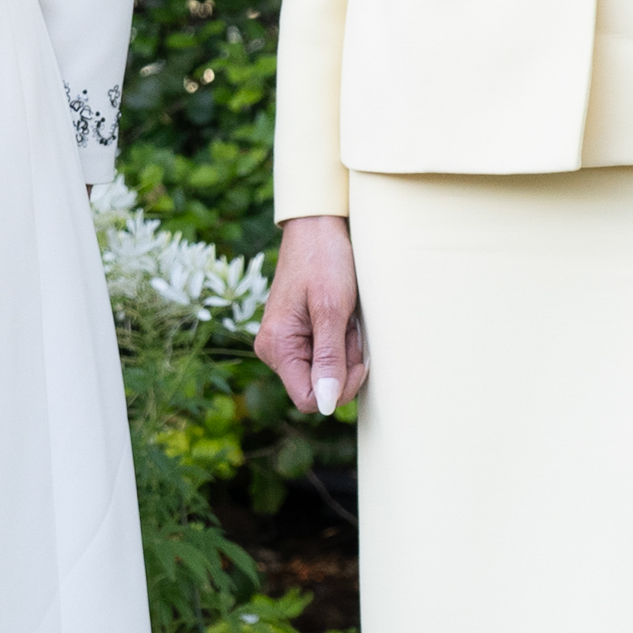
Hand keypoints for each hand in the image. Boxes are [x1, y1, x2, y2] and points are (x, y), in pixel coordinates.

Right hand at [254, 213, 368, 414]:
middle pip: (320, 386)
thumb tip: (324, 405)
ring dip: (345, 349)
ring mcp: (286, 344)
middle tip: (349, 324)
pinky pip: (325, 355)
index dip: (339, 387)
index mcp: (276, 347)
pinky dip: (341, 340)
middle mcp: (275, 351)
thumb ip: (329, 358)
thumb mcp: (332, 308)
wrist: (317, 227)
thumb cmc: (324, 260)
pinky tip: (343, 317)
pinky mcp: (297, 336)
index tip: (357, 358)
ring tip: (346, 315)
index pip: (309, 399)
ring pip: (326, 371)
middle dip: (344, 362)